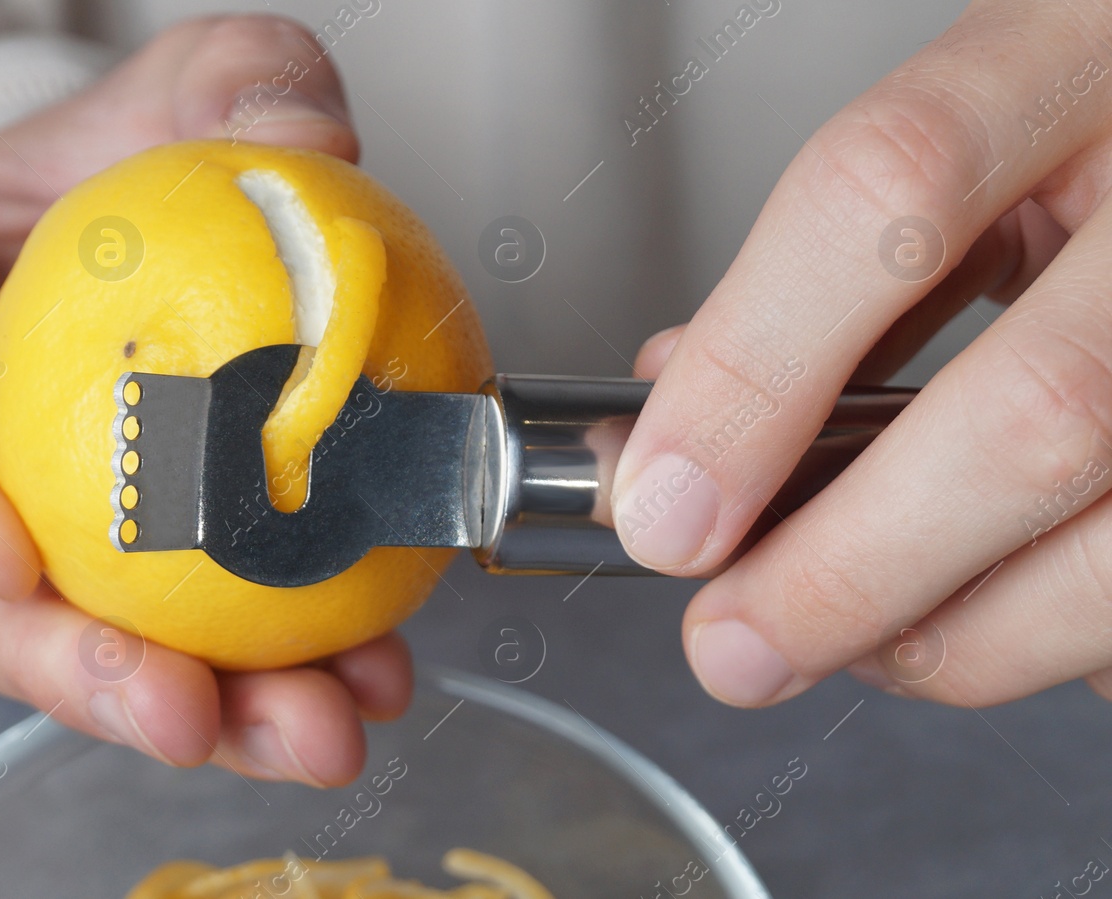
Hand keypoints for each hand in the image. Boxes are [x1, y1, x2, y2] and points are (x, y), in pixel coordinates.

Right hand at [0, 15, 406, 785]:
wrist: (135, 238)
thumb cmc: (115, 161)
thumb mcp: (177, 85)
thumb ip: (235, 85)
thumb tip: (316, 153)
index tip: (5, 559)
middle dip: (61, 670)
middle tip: (186, 709)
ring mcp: (3, 535)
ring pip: (61, 654)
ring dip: (187, 709)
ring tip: (312, 728)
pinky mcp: (100, 584)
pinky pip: (163, 647)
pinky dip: (259, 680)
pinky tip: (361, 682)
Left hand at [612, 0, 1111, 708]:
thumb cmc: (1106, 106)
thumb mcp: (975, 124)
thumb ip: (834, 263)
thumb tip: (680, 428)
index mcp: (1076, 46)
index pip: (883, 196)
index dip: (753, 374)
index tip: (663, 509)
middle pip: (1032, 414)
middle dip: (850, 572)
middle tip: (737, 643)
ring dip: (963, 634)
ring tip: (861, 638)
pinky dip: (1077, 633)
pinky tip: (1014, 601)